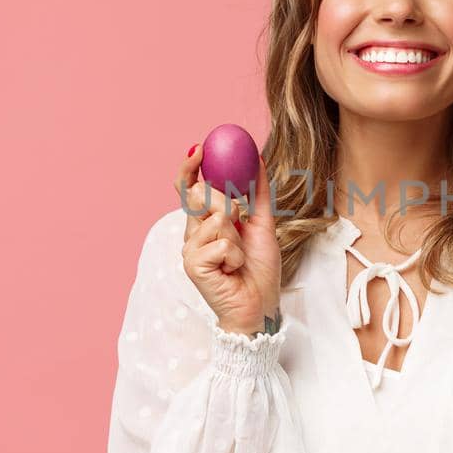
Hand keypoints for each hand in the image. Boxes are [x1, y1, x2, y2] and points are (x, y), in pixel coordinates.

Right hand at [177, 144, 281, 335]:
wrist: (260, 305)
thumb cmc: (258, 270)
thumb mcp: (263, 224)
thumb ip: (258, 194)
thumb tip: (258, 159)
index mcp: (205, 222)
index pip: (189, 188)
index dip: (190, 167)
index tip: (200, 148)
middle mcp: (192, 233)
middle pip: (201, 195)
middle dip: (226, 203)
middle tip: (239, 220)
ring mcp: (189, 249)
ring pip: (216, 219)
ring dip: (238, 237)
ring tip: (239, 258)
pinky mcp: (192, 264)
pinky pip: (221, 243)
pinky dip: (236, 255)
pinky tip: (233, 270)